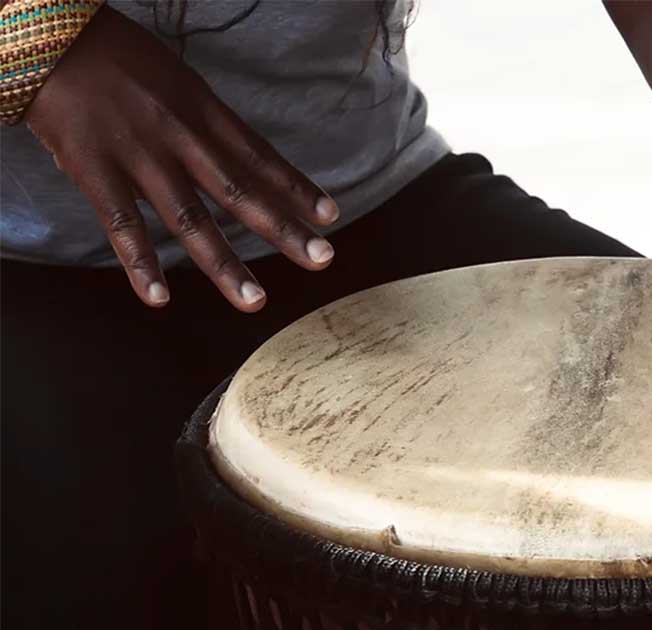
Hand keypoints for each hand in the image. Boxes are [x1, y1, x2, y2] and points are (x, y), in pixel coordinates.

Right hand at [25, 7, 338, 310]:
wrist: (49, 34)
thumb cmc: (115, 56)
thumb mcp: (176, 80)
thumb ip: (205, 122)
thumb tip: (240, 157)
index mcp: (203, 111)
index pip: (260, 157)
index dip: (296, 188)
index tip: (330, 216)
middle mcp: (181, 136)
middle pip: (241, 192)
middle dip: (284, 229)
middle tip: (323, 259)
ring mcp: (139, 156)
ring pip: (190, 219)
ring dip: (224, 263)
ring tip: (255, 300)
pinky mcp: (94, 169)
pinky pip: (122, 225)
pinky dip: (141, 263)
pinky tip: (159, 298)